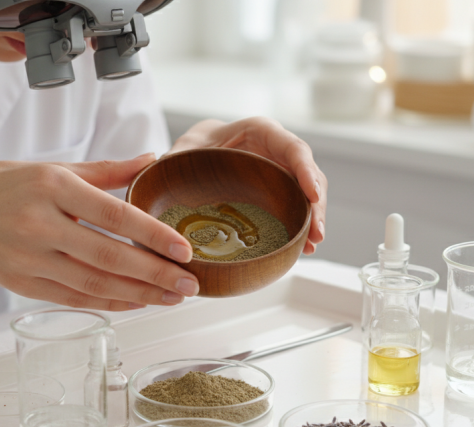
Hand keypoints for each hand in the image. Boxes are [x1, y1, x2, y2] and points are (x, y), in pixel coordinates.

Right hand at [0, 153, 199, 310]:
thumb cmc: (2, 186)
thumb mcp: (52, 167)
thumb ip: (105, 170)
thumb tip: (151, 160)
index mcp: (51, 185)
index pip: (112, 214)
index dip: (151, 234)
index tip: (184, 249)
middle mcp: (39, 223)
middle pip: (107, 257)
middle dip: (155, 274)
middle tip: (191, 284)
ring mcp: (29, 258)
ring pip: (93, 284)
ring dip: (139, 294)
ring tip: (172, 297)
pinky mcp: (22, 284)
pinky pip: (74, 298)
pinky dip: (109, 303)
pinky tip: (138, 303)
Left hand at [168, 118, 326, 253]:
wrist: (198, 153)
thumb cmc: (195, 146)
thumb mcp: (184, 149)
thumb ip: (175, 158)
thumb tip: (157, 170)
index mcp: (261, 132)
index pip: (293, 148)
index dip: (305, 171)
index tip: (312, 194)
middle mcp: (278, 151)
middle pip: (308, 175)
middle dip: (315, 205)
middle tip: (315, 234)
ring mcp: (282, 172)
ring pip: (307, 194)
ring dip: (312, 221)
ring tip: (310, 246)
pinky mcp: (280, 193)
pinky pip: (297, 208)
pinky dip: (301, 227)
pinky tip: (301, 248)